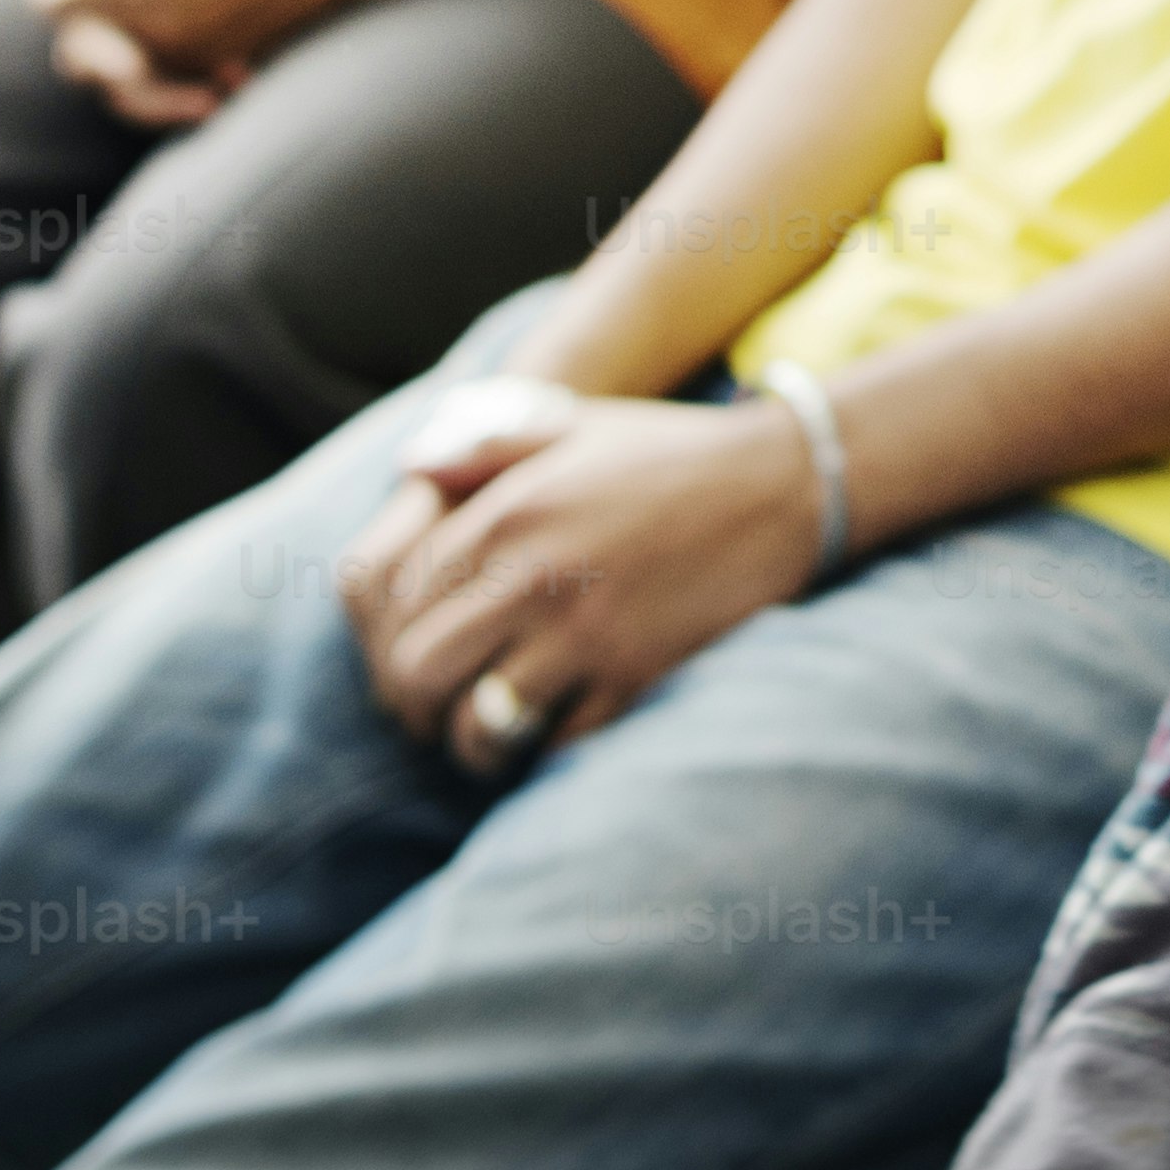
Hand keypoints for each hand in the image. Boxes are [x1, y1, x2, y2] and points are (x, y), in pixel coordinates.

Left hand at [25, 0, 365, 117]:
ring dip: (121, 45)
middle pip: (81, 47)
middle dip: (85, 18)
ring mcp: (190, 51)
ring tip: (135, 8)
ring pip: (124, 74)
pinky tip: (180, 23)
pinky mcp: (223, 61)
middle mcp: (154, 27)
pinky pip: (173, 79)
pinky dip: (167, 61)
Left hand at [340, 392, 830, 772]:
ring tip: (483, 730)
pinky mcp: (634, 676)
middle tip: (429, 706)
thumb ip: (482, 445)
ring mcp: (584, 633)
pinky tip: (552, 723)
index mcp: (506, 512)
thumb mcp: (570, 424)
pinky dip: (543, 744)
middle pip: (416, 670)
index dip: (388, 632)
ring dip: (469, 737)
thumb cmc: (668, 453)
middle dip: (409, 700)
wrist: (782, 486)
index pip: (396, 596)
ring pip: (478, 722)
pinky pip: (555, 740)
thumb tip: (408, 470)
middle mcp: (533, 576)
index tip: (407, 647)